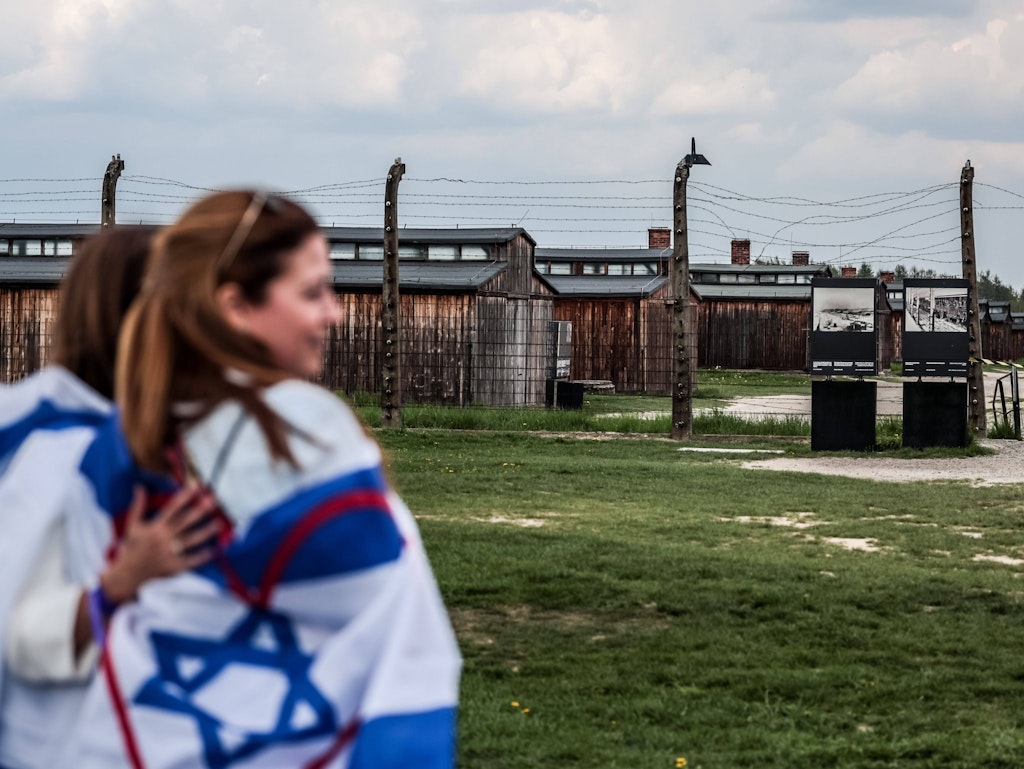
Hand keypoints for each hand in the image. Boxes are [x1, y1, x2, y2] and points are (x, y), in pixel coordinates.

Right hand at [99, 482, 221, 603]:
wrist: (126, 576)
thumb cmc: (130, 549)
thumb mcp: (132, 527)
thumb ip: (138, 506)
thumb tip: (139, 487)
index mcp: (154, 528)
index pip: (172, 508)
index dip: (184, 496)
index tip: (196, 486)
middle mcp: (163, 539)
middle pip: (185, 522)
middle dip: (200, 510)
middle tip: (213, 501)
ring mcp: (169, 553)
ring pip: (192, 540)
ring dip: (206, 531)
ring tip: (219, 523)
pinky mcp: (173, 567)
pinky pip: (191, 560)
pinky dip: (203, 556)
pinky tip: (214, 550)